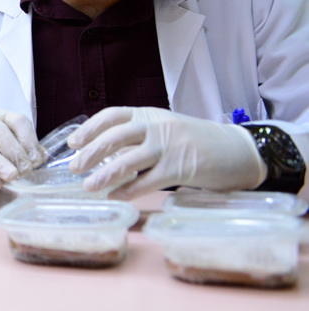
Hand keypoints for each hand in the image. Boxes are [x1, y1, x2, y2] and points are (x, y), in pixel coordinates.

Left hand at [67, 107, 265, 198]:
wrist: (238, 149)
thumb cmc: (196, 141)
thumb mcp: (165, 128)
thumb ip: (138, 137)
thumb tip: (103, 152)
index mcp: (149, 114)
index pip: (112, 115)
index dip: (90, 128)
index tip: (73, 143)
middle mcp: (156, 127)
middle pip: (115, 137)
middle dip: (90, 152)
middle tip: (74, 167)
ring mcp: (168, 147)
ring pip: (128, 161)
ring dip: (105, 174)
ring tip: (89, 186)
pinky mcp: (180, 168)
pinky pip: (147, 181)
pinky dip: (128, 190)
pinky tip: (115, 196)